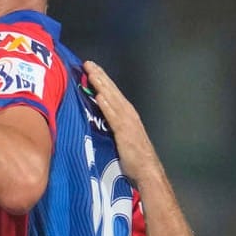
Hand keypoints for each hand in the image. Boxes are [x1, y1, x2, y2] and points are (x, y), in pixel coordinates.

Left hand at [82, 60, 158, 184]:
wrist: (147, 172)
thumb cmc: (133, 159)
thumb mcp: (119, 139)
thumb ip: (110, 127)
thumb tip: (95, 121)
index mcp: (126, 115)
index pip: (112, 93)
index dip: (102, 80)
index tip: (90, 69)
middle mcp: (128, 114)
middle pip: (111, 91)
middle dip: (100, 76)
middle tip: (87, 63)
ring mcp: (127, 122)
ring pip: (112, 99)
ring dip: (101, 85)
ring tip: (90, 72)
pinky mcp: (125, 132)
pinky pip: (113, 116)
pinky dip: (107, 105)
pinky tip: (99, 95)